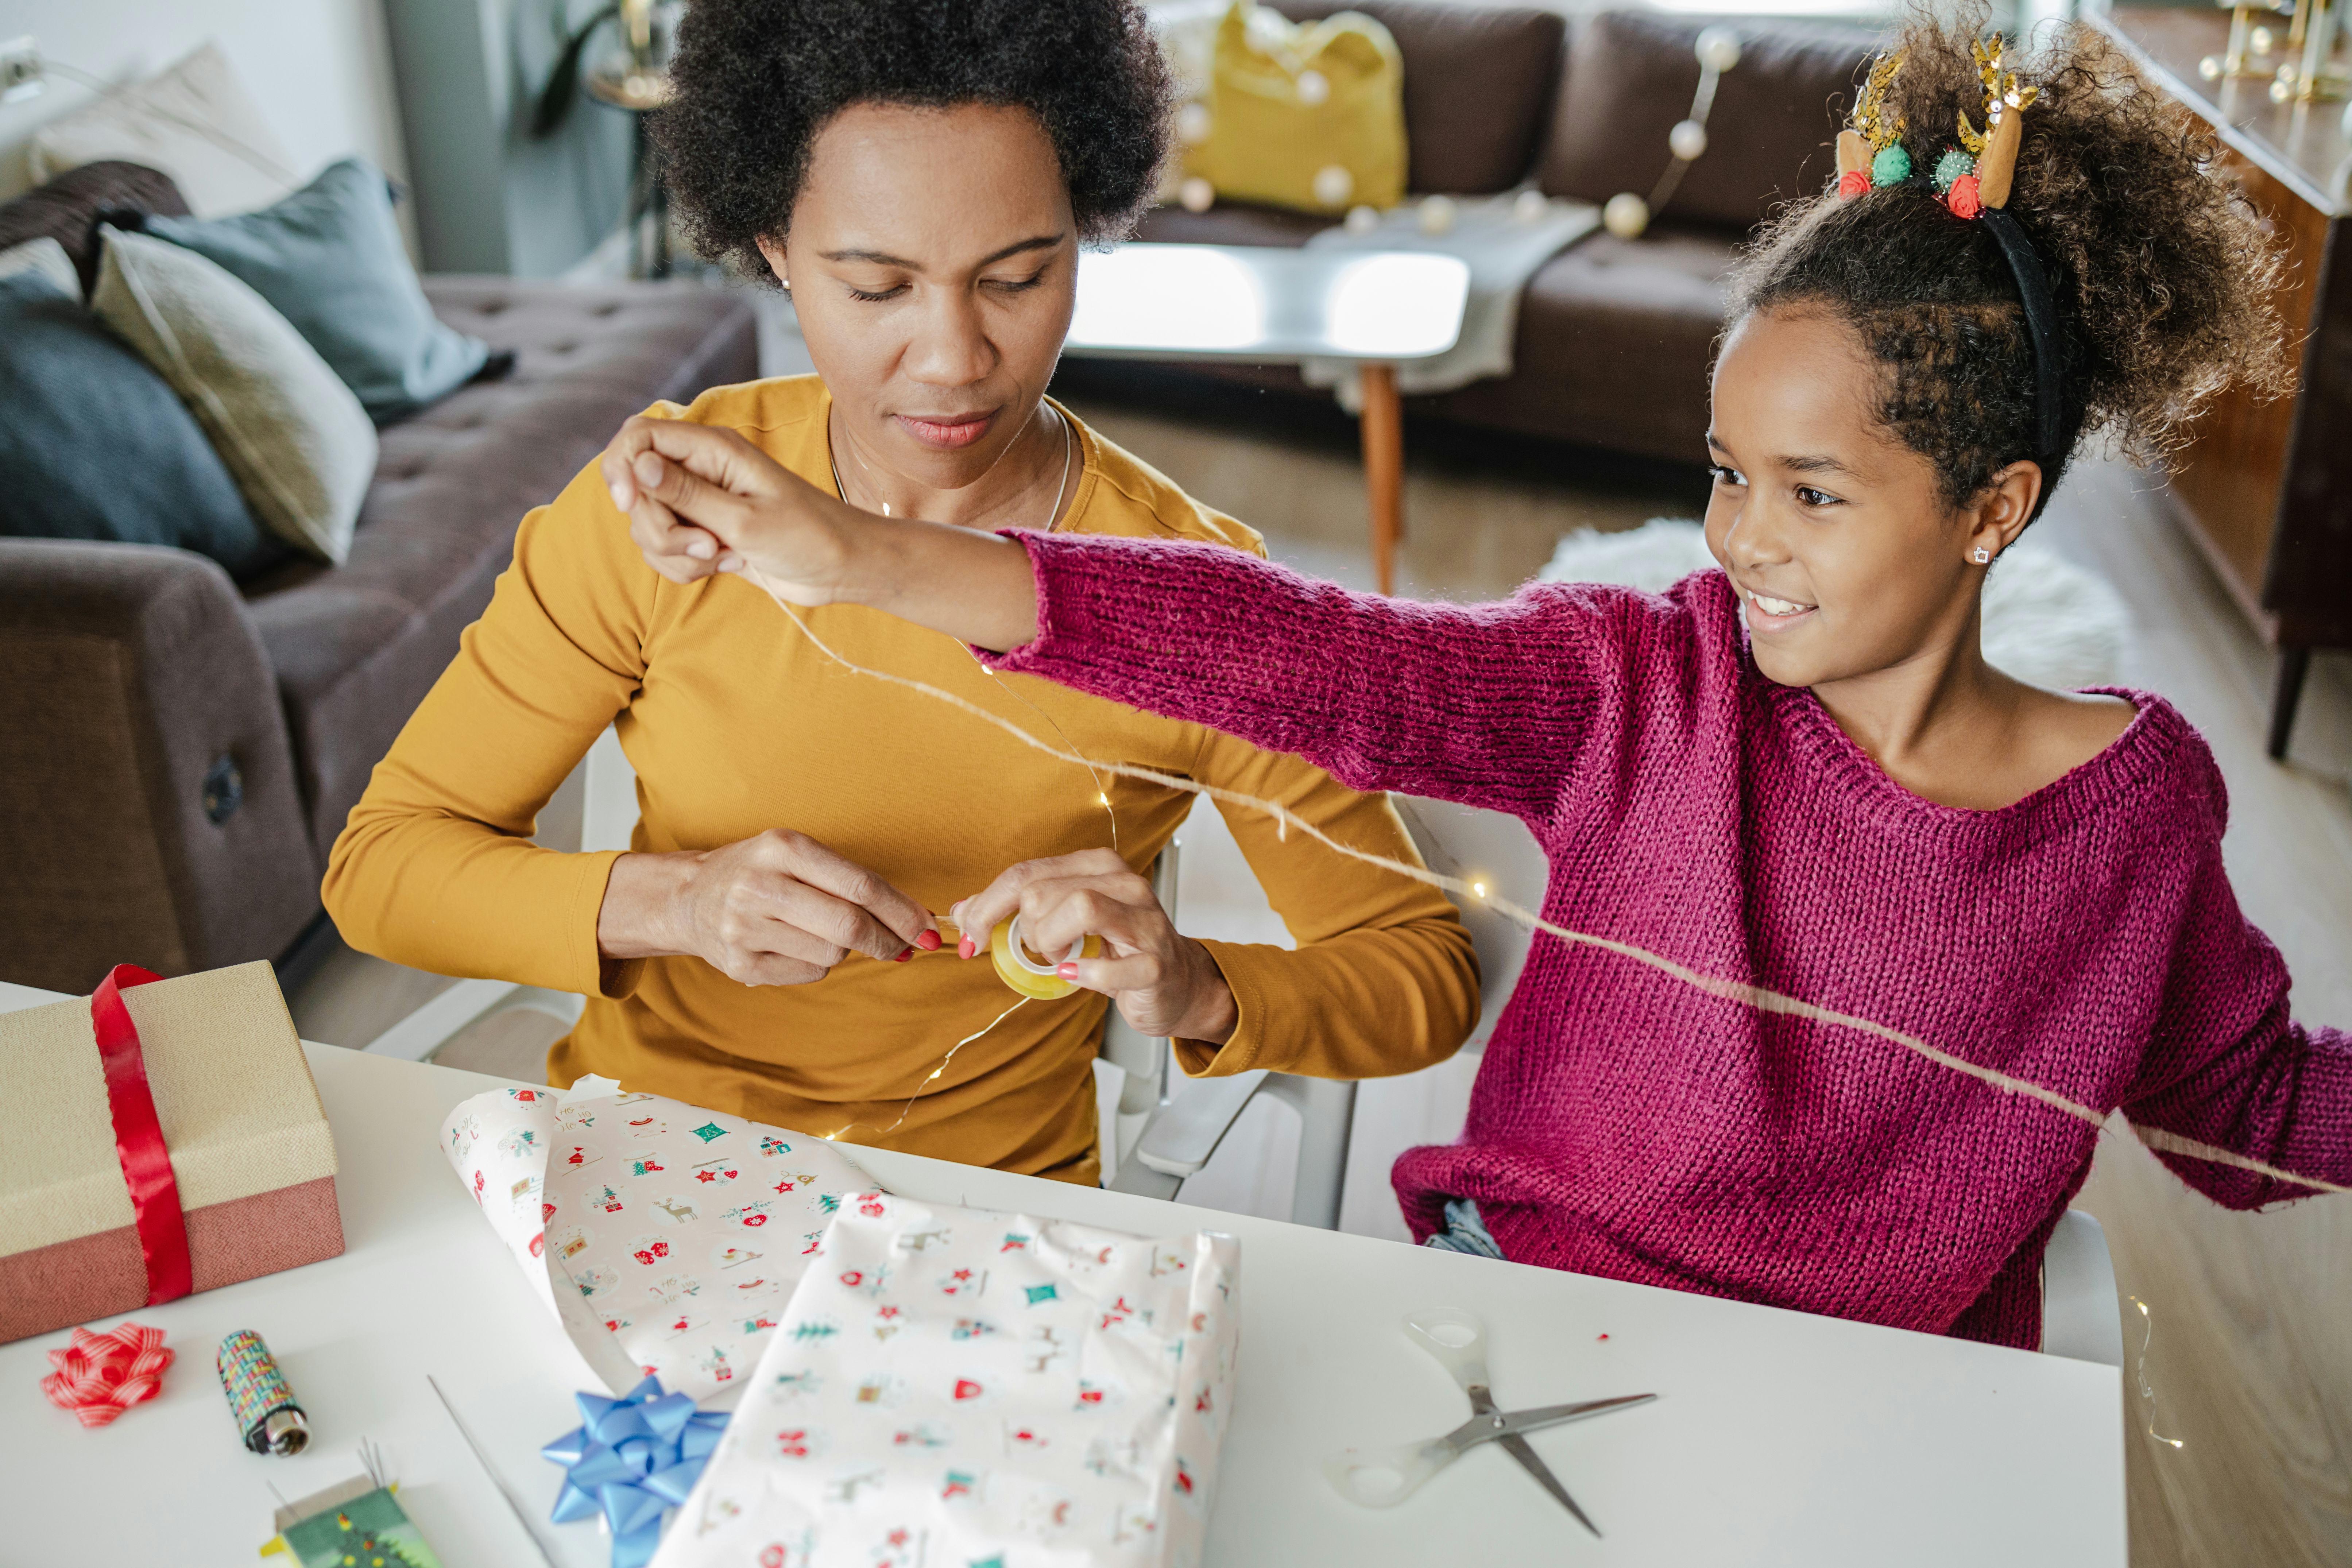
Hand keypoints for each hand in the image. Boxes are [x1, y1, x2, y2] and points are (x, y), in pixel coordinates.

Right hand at [598, 415, 851, 598]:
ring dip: (676, 553)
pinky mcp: (702, 533)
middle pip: (636, 490)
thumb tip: (638, 464)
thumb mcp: (745, 519)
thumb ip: (687, 493)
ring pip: (647, 526)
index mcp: (713, 449)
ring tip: (725, 556)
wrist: (842, 568)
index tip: (627, 503)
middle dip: (659, 528)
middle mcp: (700, 470)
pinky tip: (728, 564)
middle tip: (708, 546)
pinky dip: (686, 567)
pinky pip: (665, 552)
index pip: (638, 436)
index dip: (621, 466)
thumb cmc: (808, 536)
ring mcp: (699, 503)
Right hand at [598, 829, 938, 985]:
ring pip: (831, 952)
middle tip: (906, 947)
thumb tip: (918, 924)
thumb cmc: (761, 872)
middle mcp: (759, 884)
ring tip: (823, 931)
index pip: (860, 885)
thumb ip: (852, 883)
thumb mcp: (798, 856)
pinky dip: (818, 963)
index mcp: (782, 847)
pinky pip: (808, 972)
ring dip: (845, 948)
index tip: (929, 929)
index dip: (903, 911)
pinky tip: (798, 946)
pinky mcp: (740, 964)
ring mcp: (745, 927)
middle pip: (849, 924)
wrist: (690, 897)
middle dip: (887, 940)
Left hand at [949, 849, 1237, 1043]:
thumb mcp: (1064, 923)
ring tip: (1059, 959)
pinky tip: (1076, 977)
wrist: (1177, 983)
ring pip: (1080, 908)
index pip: (1025, 873)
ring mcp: (1144, 921)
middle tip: (1041, 950)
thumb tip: (962, 911)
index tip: (971, 936)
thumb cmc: (1118, 950)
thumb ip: (1016, 913)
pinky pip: (1107, 966)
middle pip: (1043, 891)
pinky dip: (1082, 976)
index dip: (986, 907)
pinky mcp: (1155, 962)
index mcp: (1097, 866)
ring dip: (1052, 944)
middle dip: (1025, 929)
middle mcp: (1124, 884)